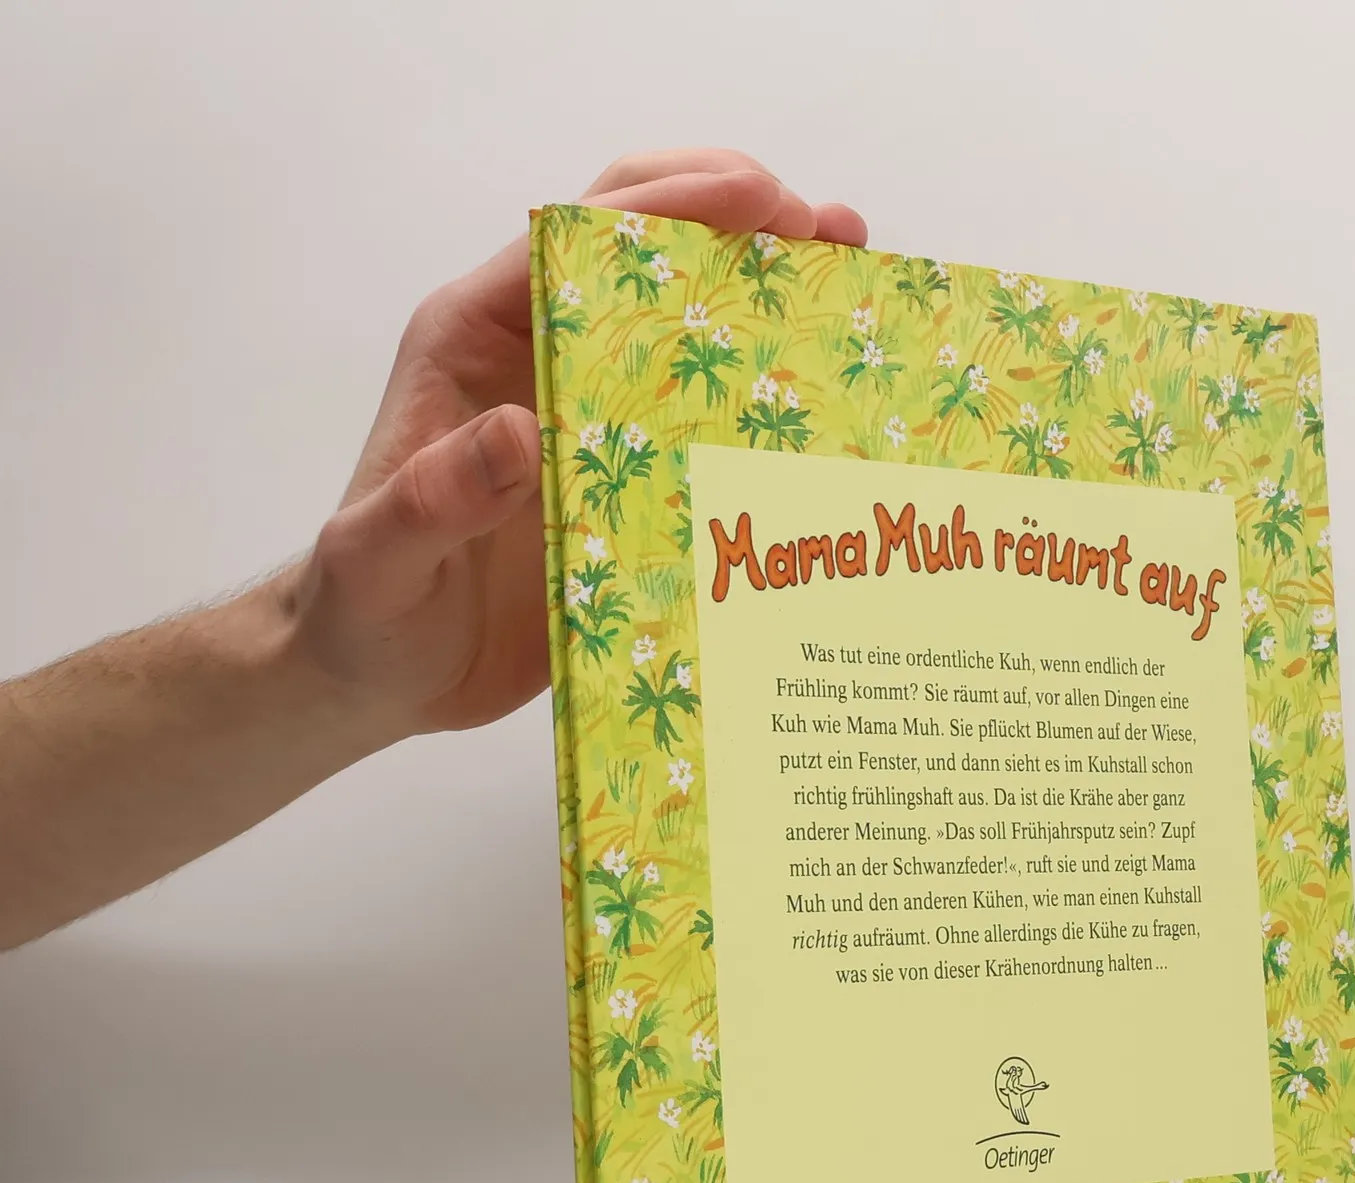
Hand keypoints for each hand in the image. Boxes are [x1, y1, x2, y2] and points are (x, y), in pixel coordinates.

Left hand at [292, 151, 866, 746]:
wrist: (381, 673)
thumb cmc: (364, 608)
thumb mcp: (378, 559)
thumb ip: (435, 497)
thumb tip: (518, 430)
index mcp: (473, 340)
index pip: (573, 238)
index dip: (666, 207)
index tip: (756, 199)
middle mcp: (537, 356)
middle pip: (638, 245)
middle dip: (732, 216)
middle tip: (824, 226)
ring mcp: (588, 411)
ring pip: (684, 317)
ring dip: (764, 287)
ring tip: (851, 272)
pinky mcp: (626, 472)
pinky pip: (703, 413)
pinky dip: (766, 389)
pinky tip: (830, 393)